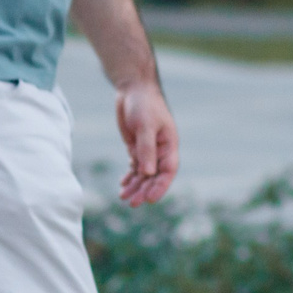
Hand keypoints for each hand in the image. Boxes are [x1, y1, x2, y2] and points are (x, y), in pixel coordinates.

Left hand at [112, 81, 177, 206]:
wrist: (133, 90)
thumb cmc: (144, 104)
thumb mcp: (145, 125)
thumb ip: (146, 148)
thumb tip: (147, 172)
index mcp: (168, 145)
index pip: (168, 171)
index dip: (160, 187)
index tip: (150, 199)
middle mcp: (160, 150)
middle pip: (154, 176)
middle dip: (144, 190)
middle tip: (132, 203)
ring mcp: (148, 150)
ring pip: (143, 174)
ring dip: (135, 186)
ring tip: (124, 197)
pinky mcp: (136, 147)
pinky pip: (135, 167)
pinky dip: (130, 176)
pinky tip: (123, 185)